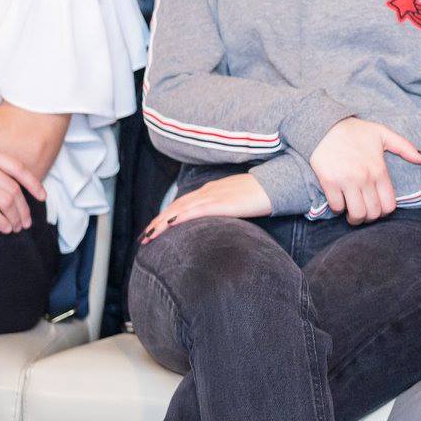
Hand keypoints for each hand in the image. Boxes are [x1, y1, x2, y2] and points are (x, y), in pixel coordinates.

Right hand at [0, 143, 46, 234]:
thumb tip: (15, 183)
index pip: (18, 168)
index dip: (34, 184)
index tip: (42, 197)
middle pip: (13, 188)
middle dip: (24, 208)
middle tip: (28, 221)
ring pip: (5, 200)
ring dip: (15, 217)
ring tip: (17, 226)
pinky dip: (1, 221)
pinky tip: (5, 228)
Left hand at [142, 174, 272, 243]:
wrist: (276, 184)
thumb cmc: (260, 193)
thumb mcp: (238, 199)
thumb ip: (224, 206)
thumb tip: (217, 219)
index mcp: (211, 190)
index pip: (183, 203)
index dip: (166, 215)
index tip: (155, 227)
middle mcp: (208, 192)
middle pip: (177, 206)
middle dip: (158, 221)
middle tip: (145, 236)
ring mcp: (214, 196)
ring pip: (181, 208)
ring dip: (163, 222)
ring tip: (150, 235)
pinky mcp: (222, 203)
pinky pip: (196, 210)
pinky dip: (181, 217)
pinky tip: (171, 224)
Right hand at [308, 117, 420, 224]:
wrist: (325, 126)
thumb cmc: (355, 131)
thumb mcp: (383, 134)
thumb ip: (405, 147)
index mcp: (379, 169)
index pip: (389, 205)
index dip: (385, 211)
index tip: (379, 207)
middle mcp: (365, 178)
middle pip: (373, 213)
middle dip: (370, 217)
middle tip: (365, 212)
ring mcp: (346, 181)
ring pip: (356, 214)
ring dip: (355, 218)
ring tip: (353, 213)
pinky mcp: (329, 182)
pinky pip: (336, 207)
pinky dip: (338, 209)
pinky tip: (340, 201)